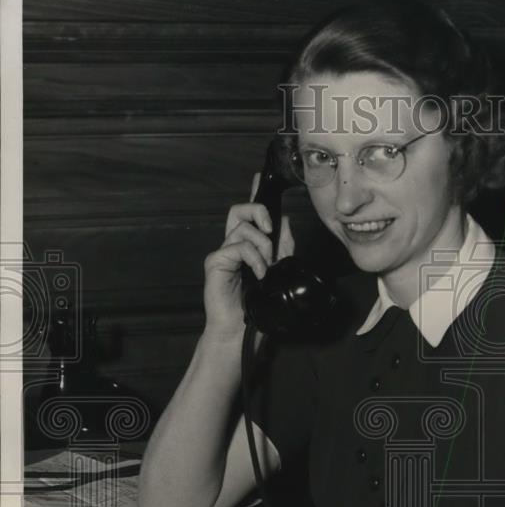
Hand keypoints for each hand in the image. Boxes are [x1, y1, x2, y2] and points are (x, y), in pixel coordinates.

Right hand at [202, 172, 294, 338]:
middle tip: (270, 230)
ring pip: (242, 228)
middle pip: (238, 210)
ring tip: (266, 267)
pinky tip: (259, 273)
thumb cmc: (257, 305)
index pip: (249, 214)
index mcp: (246, 246)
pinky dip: (253, 258)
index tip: (259, 176)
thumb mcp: (278, 271)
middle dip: (258, 212)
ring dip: (262, 245)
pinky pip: (237, 246)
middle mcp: (232, 246)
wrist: (242, 331)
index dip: (254, 193)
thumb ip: (282, 247)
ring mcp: (222, 253)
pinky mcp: (215, 262)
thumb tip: (285, 220)